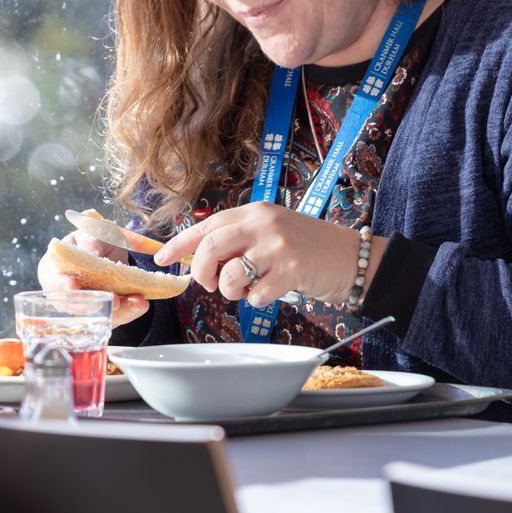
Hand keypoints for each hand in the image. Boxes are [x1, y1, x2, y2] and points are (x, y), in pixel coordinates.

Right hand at [37, 230, 149, 326]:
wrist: (109, 248)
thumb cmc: (94, 239)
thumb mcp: (90, 233)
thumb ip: (90, 242)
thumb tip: (92, 253)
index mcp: (52, 270)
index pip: (53, 282)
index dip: (62, 285)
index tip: (74, 285)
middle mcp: (64, 294)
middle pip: (75, 306)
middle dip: (95, 305)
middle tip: (115, 301)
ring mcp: (83, 307)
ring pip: (97, 316)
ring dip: (118, 311)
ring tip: (137, 301)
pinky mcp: (102, 314)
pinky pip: (114, 317)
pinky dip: (129, 311)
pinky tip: (140, 303)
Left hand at [155, 203, 371, 308]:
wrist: (351, 257)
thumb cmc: (307, 248)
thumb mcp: (270, 232)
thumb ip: (239, 240)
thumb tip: (199, 259)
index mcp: (254, 212)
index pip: (206, 226)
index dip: (178, 245)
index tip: (160, 259)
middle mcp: (263, 224)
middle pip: (210, 249)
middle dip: (202, 273)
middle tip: (211, 285)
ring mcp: (277, 246)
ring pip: (229, 276)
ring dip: (231, 292)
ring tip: (248, 289)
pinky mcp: (292, 270)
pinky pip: (255, 295)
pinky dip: (257, 301)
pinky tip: (271, 292)